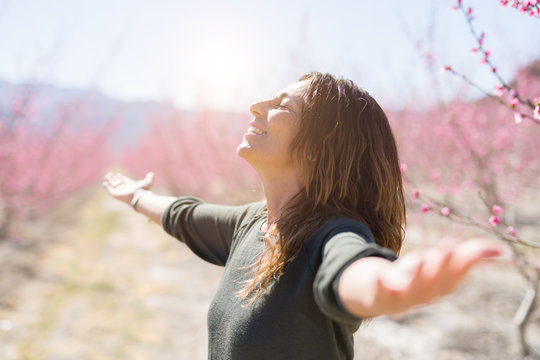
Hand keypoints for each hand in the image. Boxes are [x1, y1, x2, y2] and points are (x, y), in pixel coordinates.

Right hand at [103, 172, 153, 204]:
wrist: (137, 196)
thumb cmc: (142, 190)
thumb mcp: (147, 182)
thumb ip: (149, 178)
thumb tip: (152, 173)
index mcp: (130, 186)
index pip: (124, 181)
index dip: (121, 178)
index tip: (118, 174)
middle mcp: (124, 188)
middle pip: (117, 183)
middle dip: (114, 178)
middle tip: (110, 174)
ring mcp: (119, 191)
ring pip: (113, 185)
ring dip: (109, 180)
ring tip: (107, 176)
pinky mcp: (115, 194)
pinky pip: (109, 190)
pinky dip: (106, 186)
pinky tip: (105, 183)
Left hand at [375, 239, 501, 313]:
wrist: (381, 297)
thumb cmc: (417, 277)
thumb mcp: (440, 264)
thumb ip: (467, 255)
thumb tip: (498, 249)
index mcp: (440, 287)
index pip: (454, 275)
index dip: (461, 261)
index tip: (465, 244)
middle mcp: (424, 293)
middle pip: (435, 280)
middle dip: (441, 265)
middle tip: (447, 248)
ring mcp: (403, 295)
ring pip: (412, 286)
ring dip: (417, 273)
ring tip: (419, 259)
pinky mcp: (381, 293)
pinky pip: (382, 292)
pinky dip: (381, 286)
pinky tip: (379, 277)